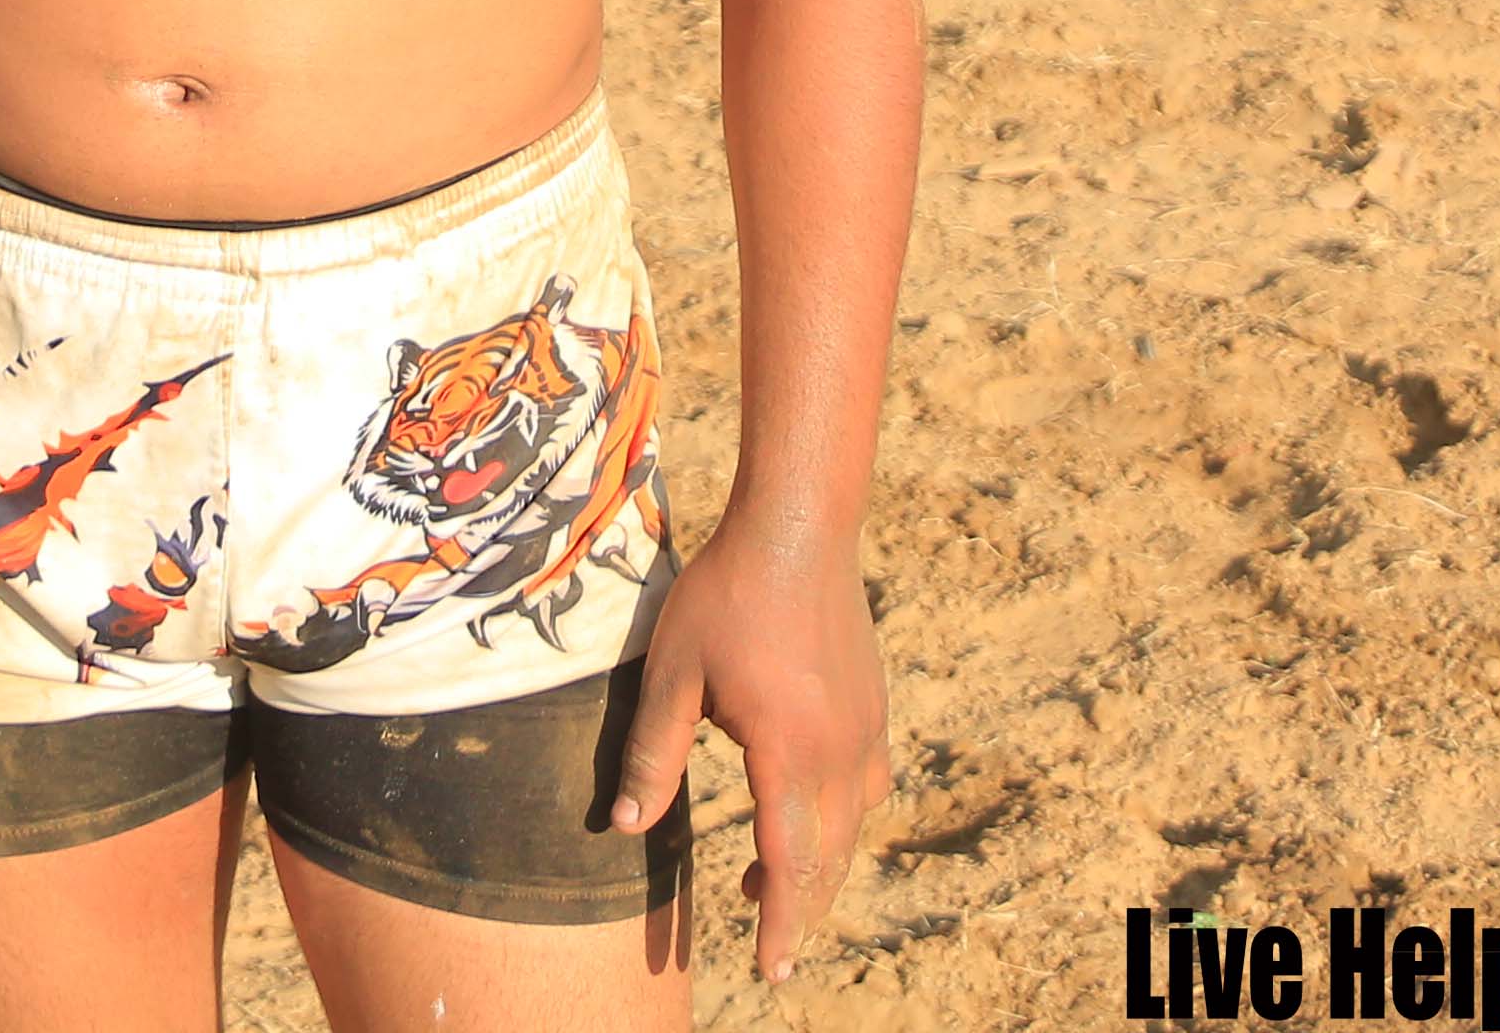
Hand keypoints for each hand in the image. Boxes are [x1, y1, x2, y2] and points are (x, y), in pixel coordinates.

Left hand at [607, 519, 886, 980]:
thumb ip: (653, 753)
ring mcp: (866, 729)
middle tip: (774, 952)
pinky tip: (810, 813)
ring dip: (818, 867)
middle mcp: (841, 751)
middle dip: (800, 910)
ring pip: (852, 827)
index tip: (772, 971)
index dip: (780, 923)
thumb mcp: (673, 673)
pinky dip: (841, 820)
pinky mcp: (874, 707)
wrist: (798, 526)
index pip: (790, 862)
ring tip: (770, 891)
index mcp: (790, 753)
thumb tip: (625, 827)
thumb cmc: (726, 595)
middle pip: (828, 857)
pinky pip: (867, 786)